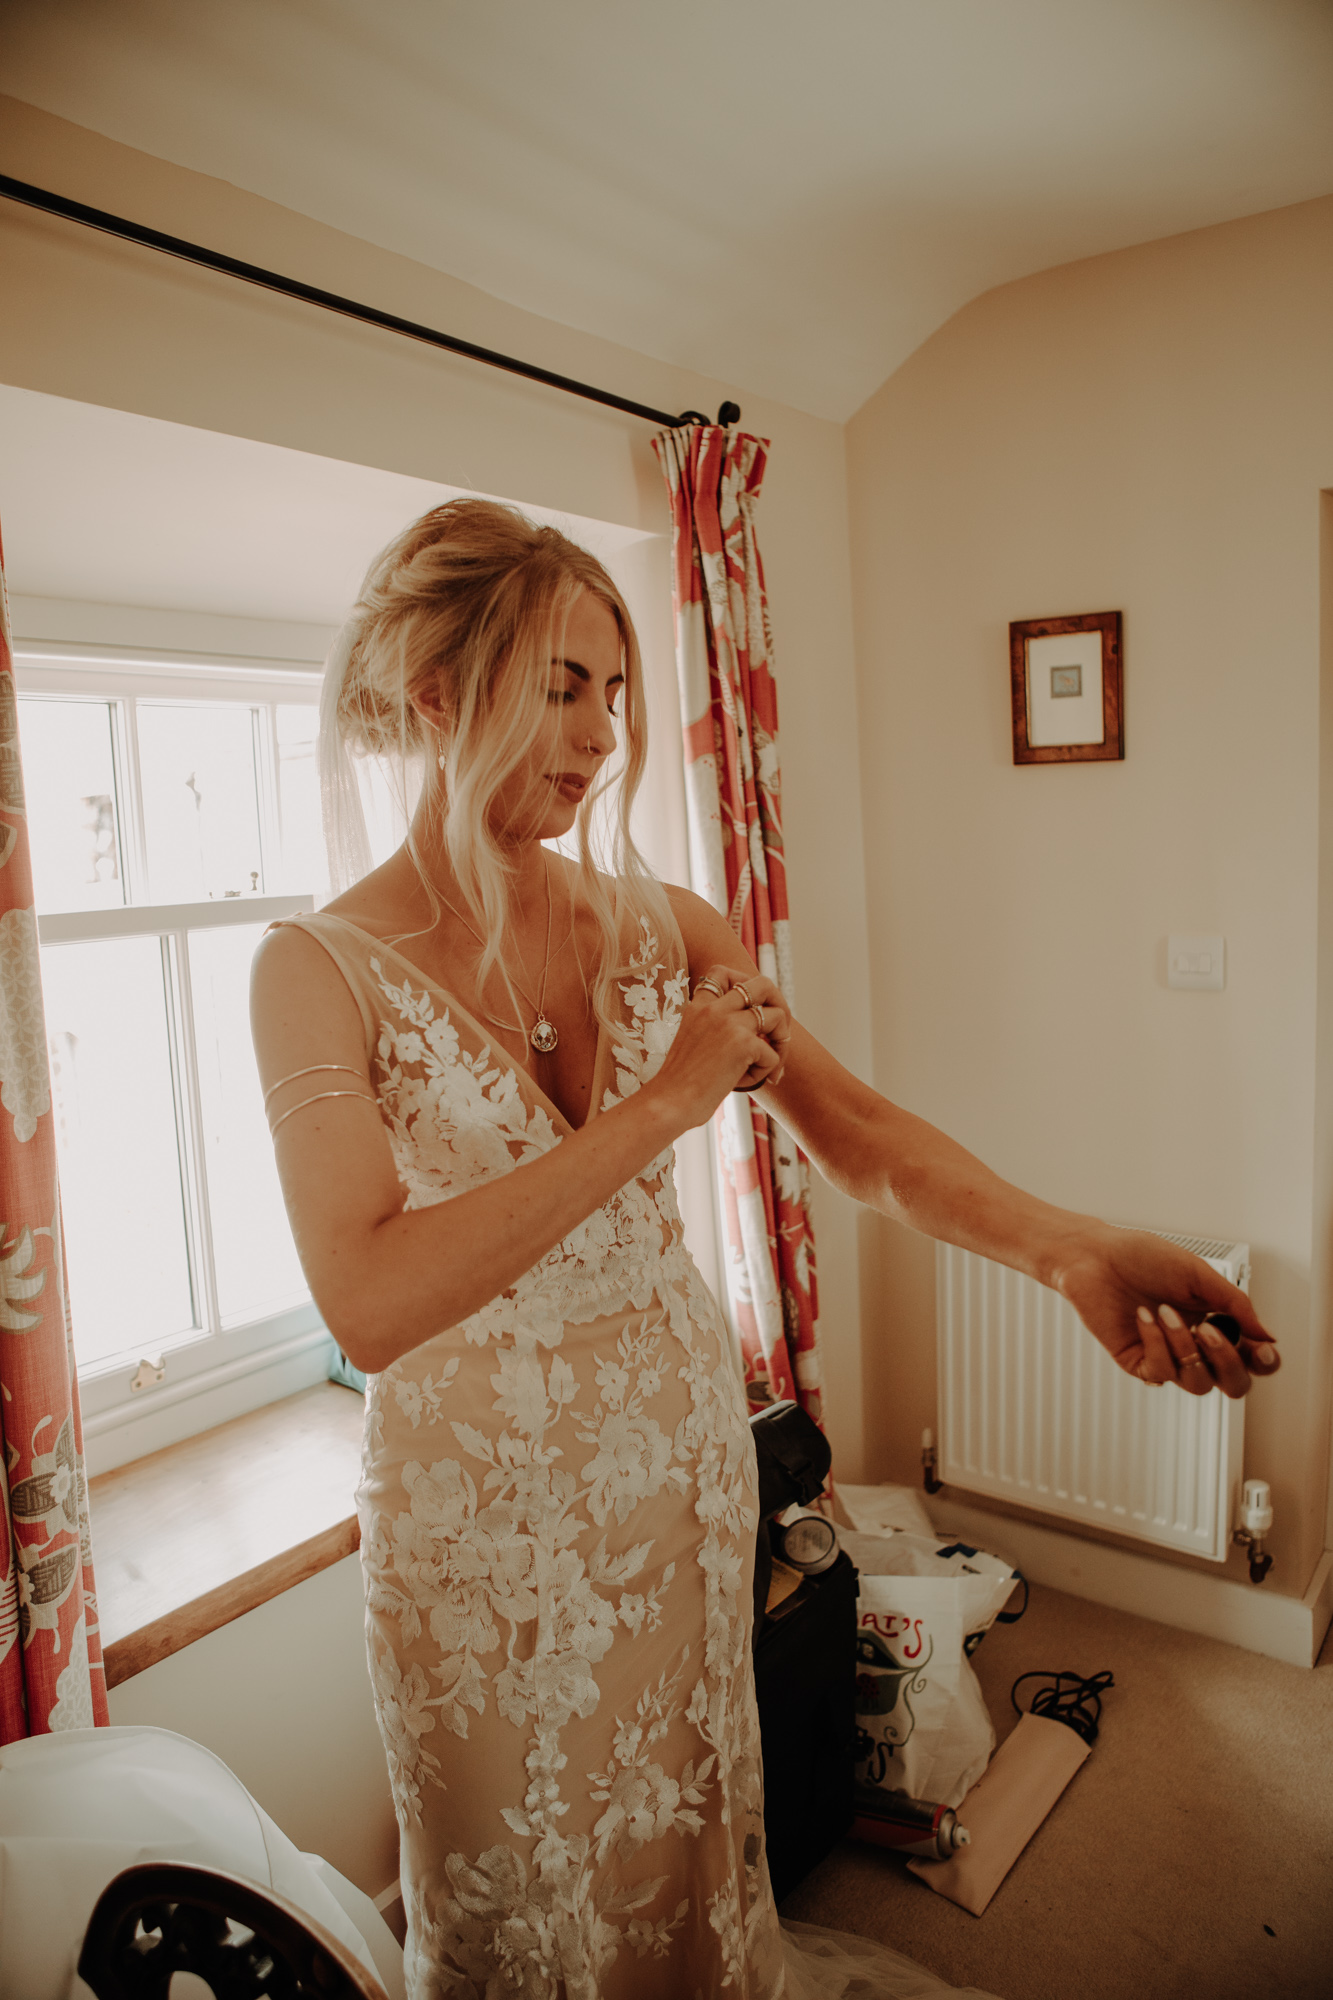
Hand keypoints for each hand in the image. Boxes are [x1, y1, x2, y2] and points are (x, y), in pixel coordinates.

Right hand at [646, 963, 787, 1131]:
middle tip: (777, 1033)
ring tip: (769, 1066)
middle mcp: (714, 1008)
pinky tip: (746, 1083)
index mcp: (698, 1006)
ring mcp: (729, 1023)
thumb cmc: (680, 1083)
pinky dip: (767, 1071)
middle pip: (764, 983)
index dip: (745, 986)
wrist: (669, 1103)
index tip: (748, 1010)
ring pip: (777, 1016)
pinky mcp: (743, 1044)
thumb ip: (717, 1028)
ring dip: (781, 1043)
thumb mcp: (694, 1042)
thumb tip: (756, 1031)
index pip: (724, 972)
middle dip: (780, 1005)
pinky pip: (773, 1054)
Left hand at [1052, 1225, 1278, 1398]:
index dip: (1265, 1362)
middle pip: (1234, 1383)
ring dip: (1184, 1346)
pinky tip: (1144, 1316)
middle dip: (1228, 1362)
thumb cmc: (1143, 1258)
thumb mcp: (1198, 1275)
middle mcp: (1195, 1344)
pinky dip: (1156, 1343)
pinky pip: (1161, 1373)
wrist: (1096, 1256)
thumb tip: (1268, 1336)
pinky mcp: (1139, 1363)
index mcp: (1216, 1321)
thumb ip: (1236, 1305)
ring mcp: (1168, 1356)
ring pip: (1198, 1383)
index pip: (1252, 1357)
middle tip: (1210, 1331)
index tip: (1263, 1350)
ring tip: (1165, 1312)